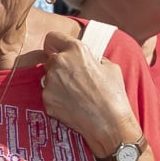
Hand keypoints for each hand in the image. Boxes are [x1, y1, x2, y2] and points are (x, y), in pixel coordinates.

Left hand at [38, 29, 139, 158]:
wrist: (108, 123)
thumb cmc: (113, 94)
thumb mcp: (110, 67)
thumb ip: (93, 59)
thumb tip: (88, 60)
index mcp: (76, 50)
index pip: (53, 37)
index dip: (55, 44)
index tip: (56, 49)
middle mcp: (59, 63)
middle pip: (51, 60)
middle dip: (59, 66)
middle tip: (74, 79)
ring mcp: (50, 82)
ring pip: (48, 78)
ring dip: (58, 83)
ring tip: (76, 95)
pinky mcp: (46, 99)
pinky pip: (49, 95)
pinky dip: (57, 99)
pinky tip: (72, 105)